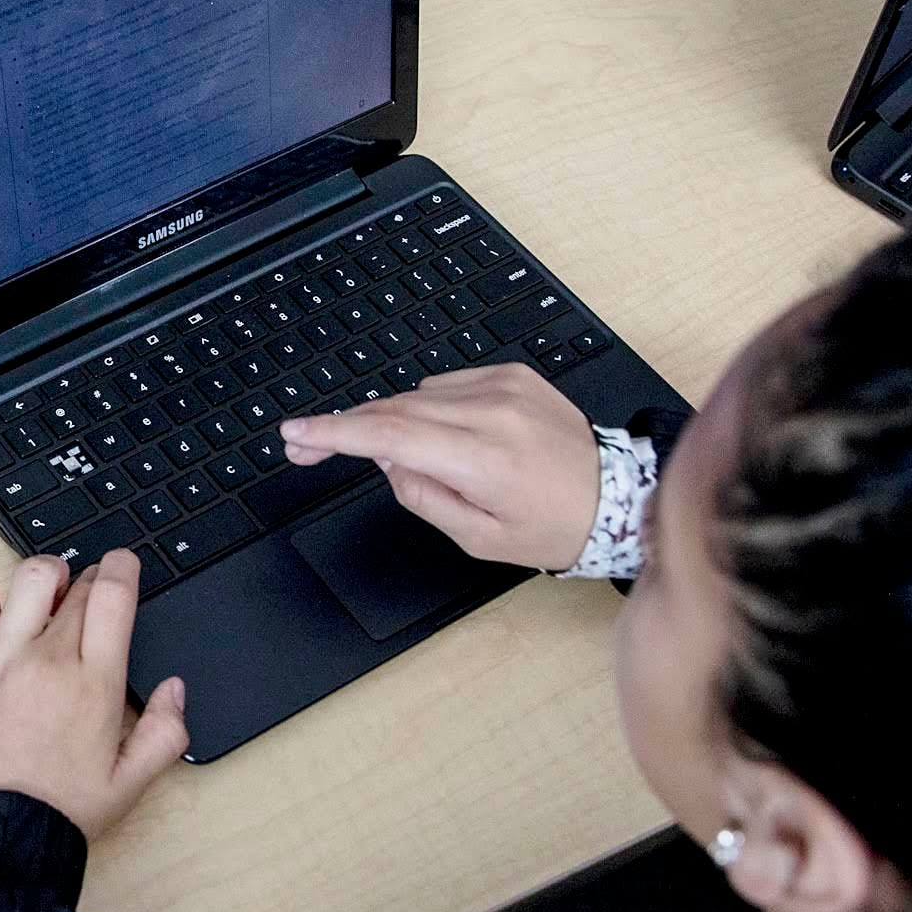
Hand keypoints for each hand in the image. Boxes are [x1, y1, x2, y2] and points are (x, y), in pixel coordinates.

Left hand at [0, 550, 190, 842]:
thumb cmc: (53, 811)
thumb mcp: (128, 785)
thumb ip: (164, 733)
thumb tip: (175, 690)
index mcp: (94, 685)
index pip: (114, 596)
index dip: (123, 569)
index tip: (124, 565)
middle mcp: (48, 660)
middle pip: (78, 587)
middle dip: (92, 579)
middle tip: (92, 594)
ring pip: (30, 578)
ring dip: (48, 575)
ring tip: (51, 591)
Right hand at [278, 363, 598, 568]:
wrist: (616, 495)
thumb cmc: (553, 525)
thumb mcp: (478, 538)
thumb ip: (421, 496)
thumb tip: (386, 460)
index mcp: (484, 459)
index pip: (389, 436)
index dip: (334, 434)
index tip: (295, 436)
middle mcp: (493, 413)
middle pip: (392, 409)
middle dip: (343, 427)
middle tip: (306, 447)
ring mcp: (504, 386)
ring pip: (415, 396)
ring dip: (392, 422)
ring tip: (408, 459)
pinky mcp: (512, 374)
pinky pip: (446, 386)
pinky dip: (430, 408)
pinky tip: (446, 437)